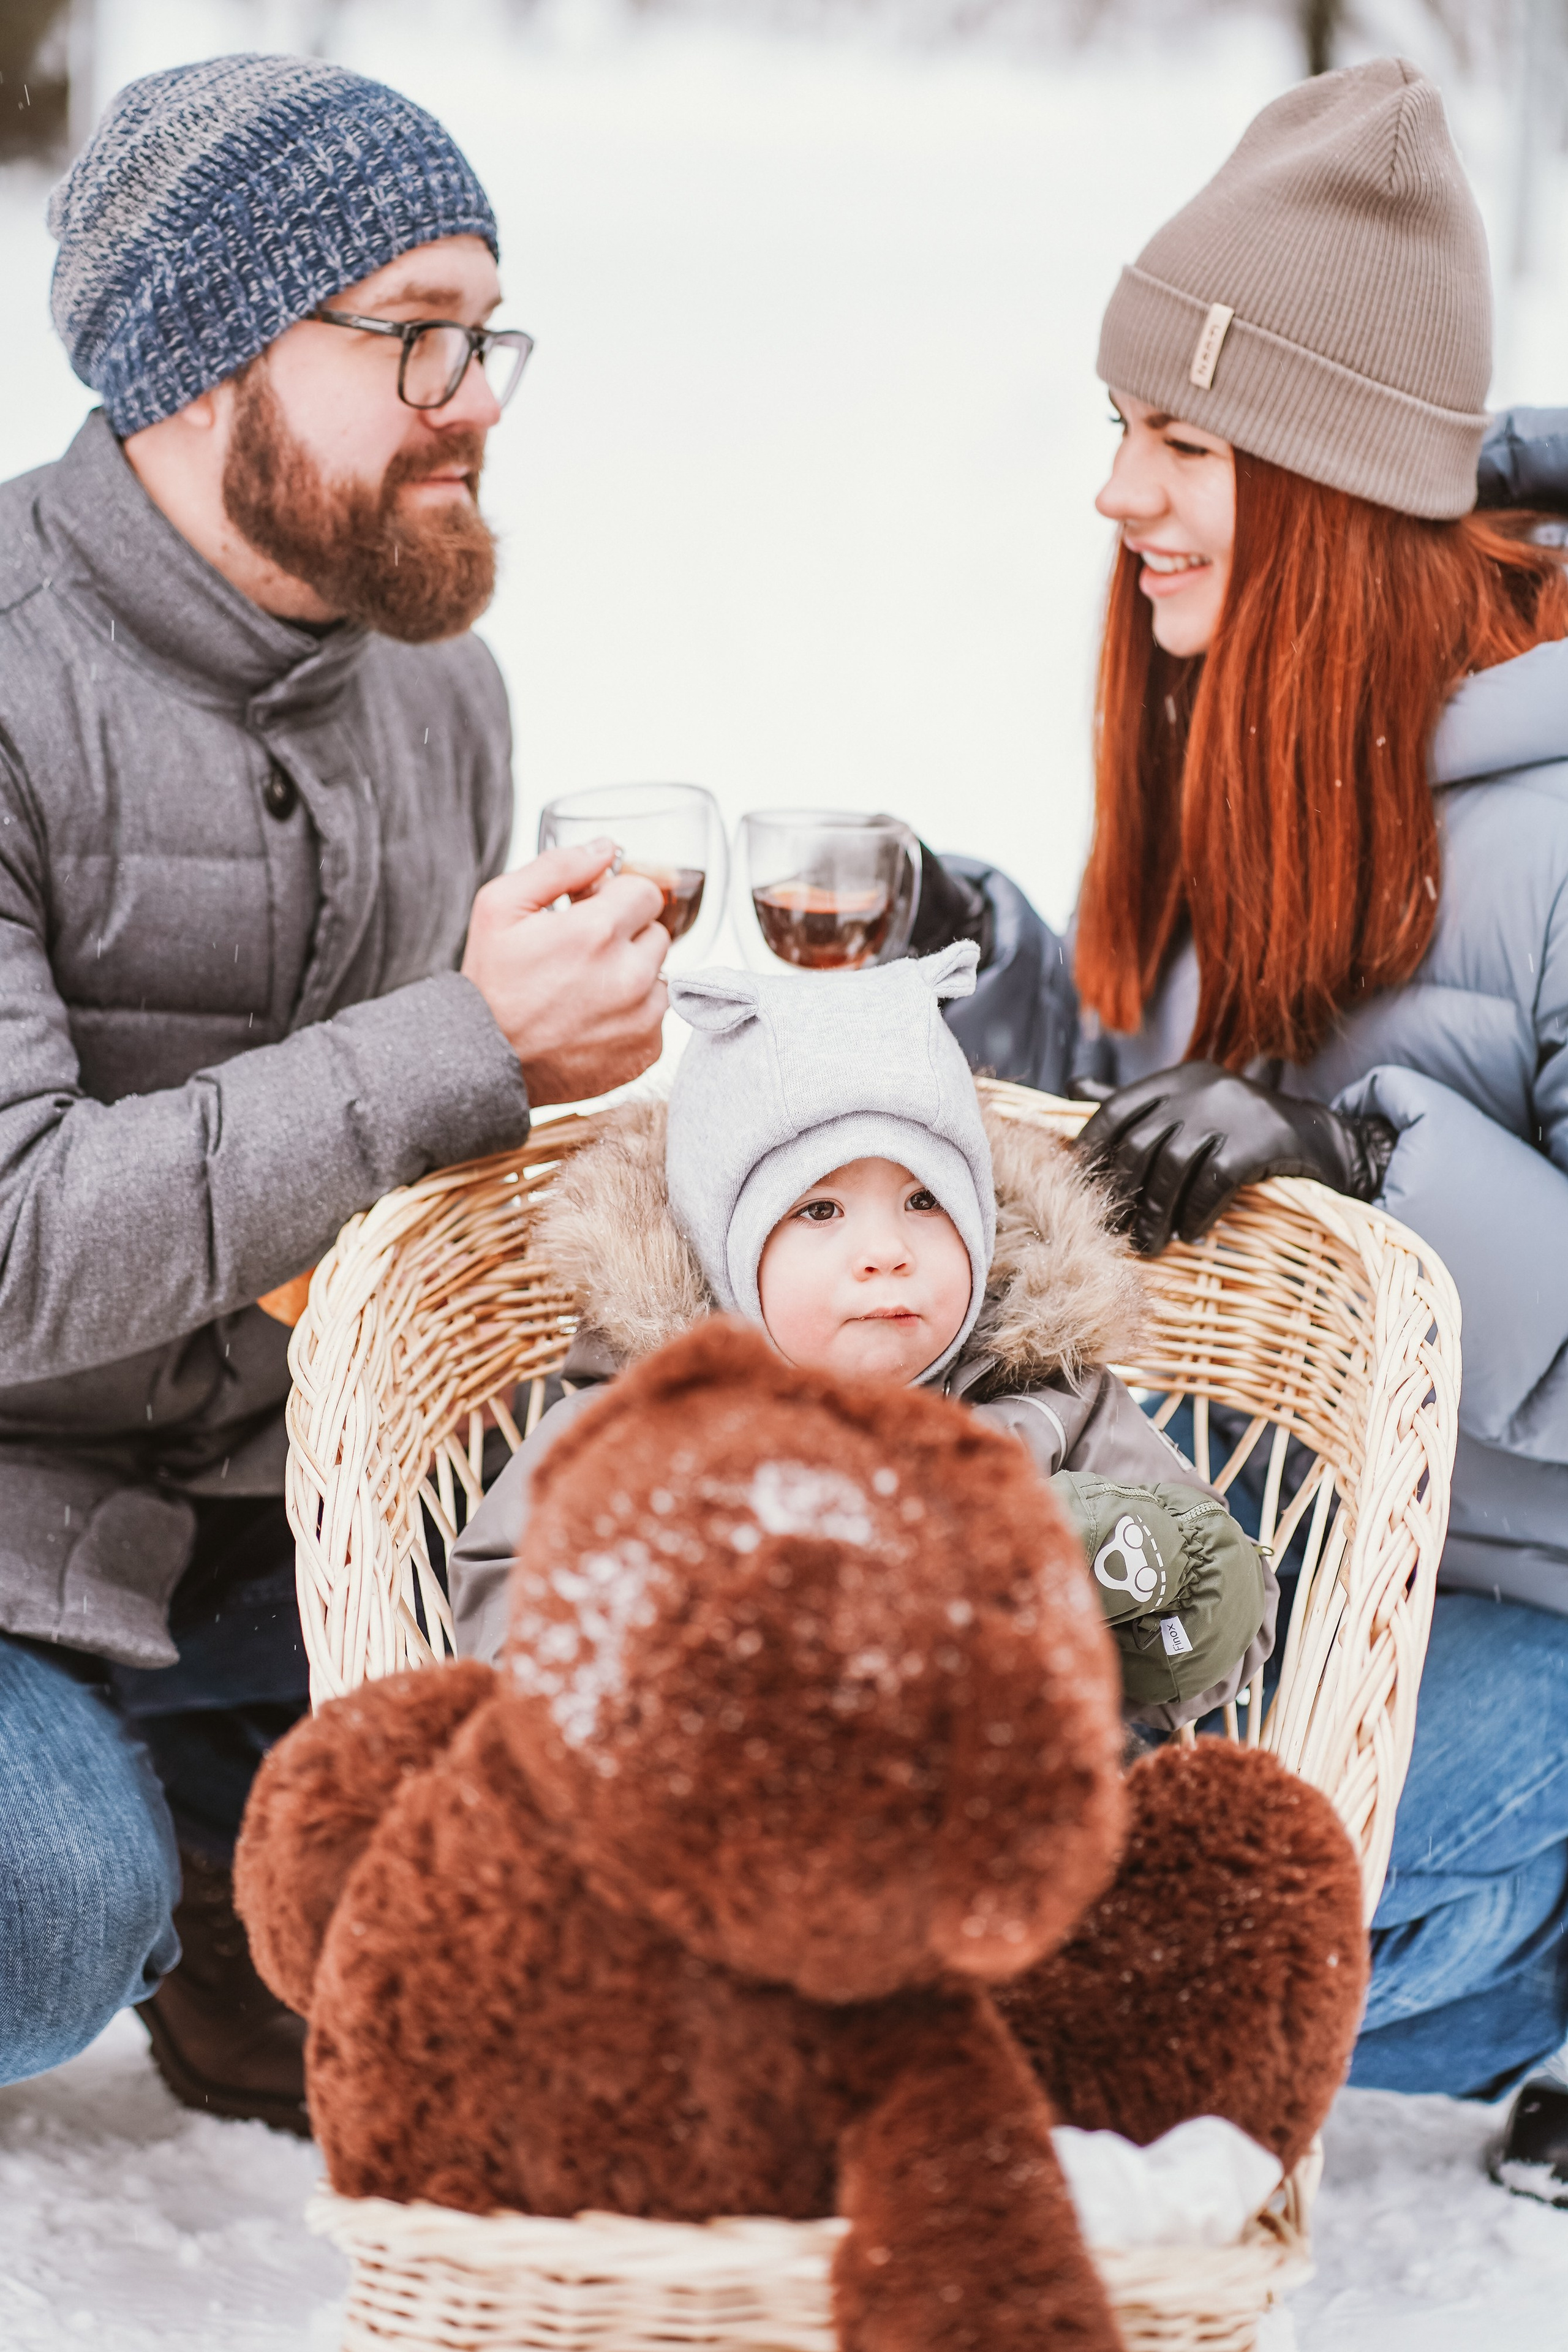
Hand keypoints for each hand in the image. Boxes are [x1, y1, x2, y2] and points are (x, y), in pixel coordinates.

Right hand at [461, 841, 668, 1105]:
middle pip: (657, 932)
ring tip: (586, 989)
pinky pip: (656, 1017)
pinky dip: (633, 1014)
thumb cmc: (491, 986)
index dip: (617, 898)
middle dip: (625, 935)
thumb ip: (558, 866)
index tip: (592, 913)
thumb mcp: (500, 907)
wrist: (486, 1064)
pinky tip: (594, 1019)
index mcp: (597, 932)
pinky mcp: (646, 1051)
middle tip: (583, 954)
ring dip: (633, 975)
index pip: (645, 892)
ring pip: (660, 975)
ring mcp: (642, 1017)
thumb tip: (605, 848)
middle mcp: (629, 976)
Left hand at [1076, 1062, 1396, 1254]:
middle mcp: (1200, 1087)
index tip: (1078, 1189)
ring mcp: (1231, 1111)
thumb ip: (1136, 1104)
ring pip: (1172, 1167)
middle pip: (1140, 1144)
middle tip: (1115, 1233)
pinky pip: (1212, 1183)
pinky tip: (1191, 1235)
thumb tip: (1073, 1088)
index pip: (1115, 1109)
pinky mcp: (1259, 1140)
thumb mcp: (1188, 1108)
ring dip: (1155, 1214)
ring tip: (1150, 1245)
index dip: (1091, 1150)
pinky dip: (1196, 1213)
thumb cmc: (1240, 1132)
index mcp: (1177, 1079)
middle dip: (1122, 1195)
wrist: (1318, 1141)